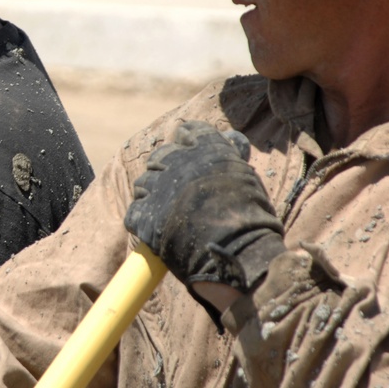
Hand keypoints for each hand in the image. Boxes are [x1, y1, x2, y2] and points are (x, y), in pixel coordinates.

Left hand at [124, 121, 285, 292]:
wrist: (241, 256)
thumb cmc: (253, 222)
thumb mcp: (247, 180)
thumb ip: (230, 157)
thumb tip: (230, 138)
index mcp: (208, 150)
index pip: (189, 131)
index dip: (187, 142)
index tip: (188, 153)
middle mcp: (180, 163)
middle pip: (160, 155)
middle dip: (165, 168)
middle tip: (176, 188)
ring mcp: (160, 189)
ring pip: (144, 182)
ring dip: (152, 194)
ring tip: (167, 212)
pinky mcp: (146, 216)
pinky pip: (135, 211)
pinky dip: (142, 220)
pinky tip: (156, 230)